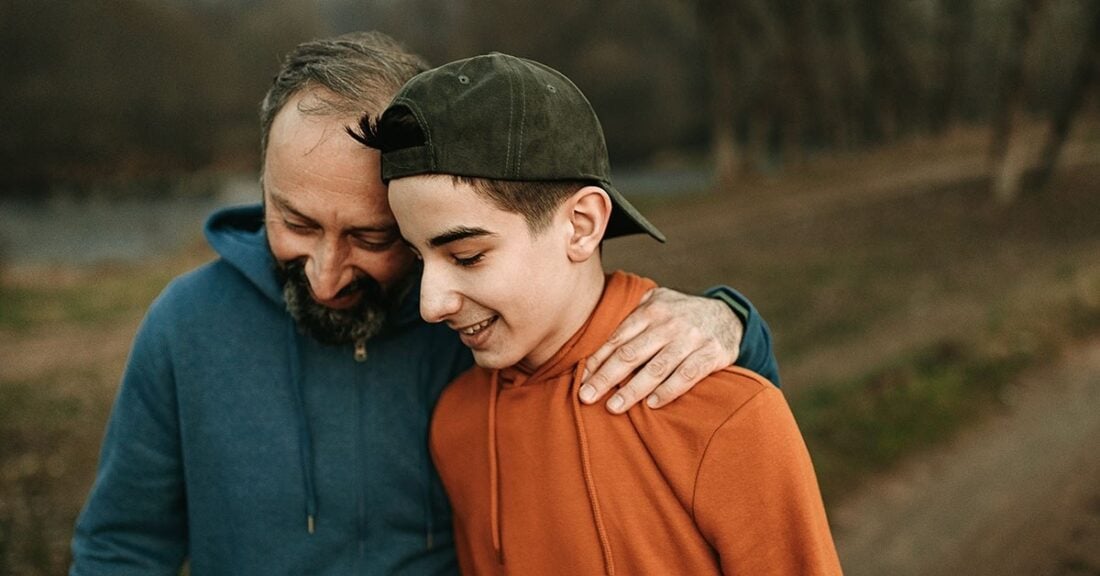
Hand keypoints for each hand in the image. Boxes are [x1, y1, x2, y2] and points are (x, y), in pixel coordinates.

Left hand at [579, 287, 742, 412]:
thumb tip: (594, 337)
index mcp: (650, 311)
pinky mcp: (712, 354)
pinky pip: (687, 375)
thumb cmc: (681, 314)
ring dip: (633, 390)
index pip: (617, 339)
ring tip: (613, 407)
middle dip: (606, 377)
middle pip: (631, 354)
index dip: (597, 361)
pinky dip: (669, 390)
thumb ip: (631, 316)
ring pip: (657, 367)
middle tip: (586, 397)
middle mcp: (669, 323)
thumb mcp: (657, 304)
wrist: (729, 315)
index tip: (581, 380)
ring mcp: (691, 338)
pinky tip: (652, 404)